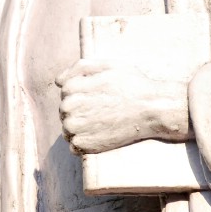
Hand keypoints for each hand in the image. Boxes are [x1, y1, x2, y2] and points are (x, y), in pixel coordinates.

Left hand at [56, 59, 190, 154]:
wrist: (151, 109)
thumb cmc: (132, 84)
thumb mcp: (106, 65)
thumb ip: (79, 68)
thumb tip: (59, 81)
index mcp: (72, 88)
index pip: (65, 91)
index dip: (83, 92)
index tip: (99, 95)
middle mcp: (69, 108)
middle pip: (65, 110)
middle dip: (79, 109)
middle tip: (102, 109)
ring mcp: (76, 128)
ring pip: (67, 128)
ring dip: (80, 127)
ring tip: (101, 122)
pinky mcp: (85, 146)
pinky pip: (74, 146)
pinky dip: (83, 143)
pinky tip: (100, 135)